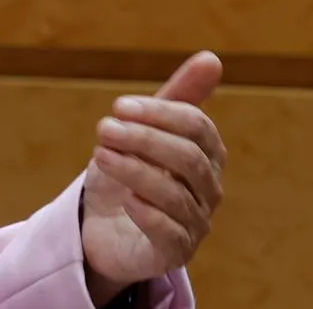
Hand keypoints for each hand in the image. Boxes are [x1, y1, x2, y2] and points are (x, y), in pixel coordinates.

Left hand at [80, 51, 226, 304]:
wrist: (102, 230)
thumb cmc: (127, 174)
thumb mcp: (142, 132)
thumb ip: (175, 98)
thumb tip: (212, 58)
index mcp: (206, 156)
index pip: (197, 128)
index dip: (159, 113)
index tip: (118, 106)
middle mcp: (208, 191)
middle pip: (188, 159)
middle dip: (145, 139)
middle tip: (104, 128)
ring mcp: (193, 224)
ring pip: (175, 195)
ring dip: (135, 171)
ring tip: (100, 155)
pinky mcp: (173, 254)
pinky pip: (170, 234)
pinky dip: (149, 214)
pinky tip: (126, 200)